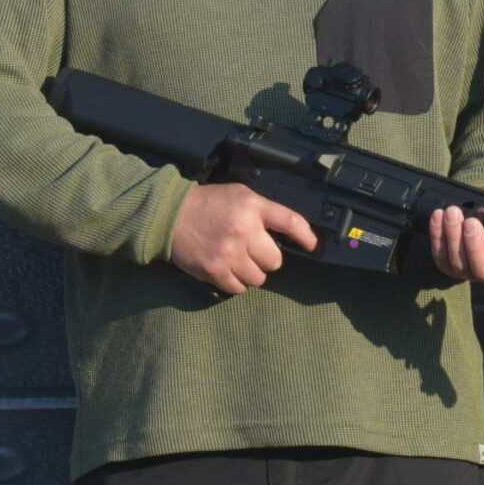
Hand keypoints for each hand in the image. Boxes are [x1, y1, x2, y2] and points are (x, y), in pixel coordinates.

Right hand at [170, 181, 318, 295]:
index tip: (314, 246)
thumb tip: (289, 232)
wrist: (170, 214)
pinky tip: (228, 270)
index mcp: (253, 208)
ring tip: (239, 261)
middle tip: (254, 252)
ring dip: (252, 273)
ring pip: (259, 278)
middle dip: (267, 258)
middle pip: (275, 260)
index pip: (291, 223)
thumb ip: (264, 211)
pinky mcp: (213, 270)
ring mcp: (228, 253)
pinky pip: (238, 288)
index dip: (307, 237)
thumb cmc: (209, 204)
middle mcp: (243, 230)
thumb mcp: (241, 196)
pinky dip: (236, 283)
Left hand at [428, 189, 483, 292]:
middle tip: (472, 223)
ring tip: (453, 213)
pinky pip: (439, 255)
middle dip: (475, 247)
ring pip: (457, 263)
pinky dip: (437, 235)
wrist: (481, 206)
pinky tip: (439, 217)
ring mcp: (466, 271)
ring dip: (453, 236)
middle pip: (481, 271)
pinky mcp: (446, 263)